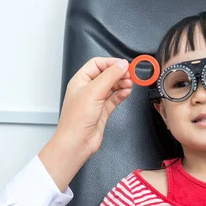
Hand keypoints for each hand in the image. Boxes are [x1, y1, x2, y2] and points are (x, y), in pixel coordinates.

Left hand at [39, 57, 131, 190]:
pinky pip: (114, 99)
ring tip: (129, 84)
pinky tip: (126, 92)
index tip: (124, 65)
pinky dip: (121, 94)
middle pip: (106, 74)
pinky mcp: (102, 111)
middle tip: (130, 75)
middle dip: (119, 73)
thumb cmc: (76, 120)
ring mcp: (95, 101)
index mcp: (80, 80)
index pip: (97, 64)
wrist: (77, 142)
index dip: (111, 63)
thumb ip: (109, 76)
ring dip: (122, 84)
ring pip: (112, 87)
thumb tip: (121, 65)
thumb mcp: (94, 92)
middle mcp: (87, 89)